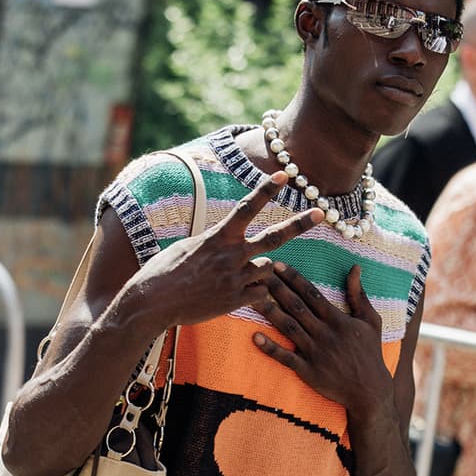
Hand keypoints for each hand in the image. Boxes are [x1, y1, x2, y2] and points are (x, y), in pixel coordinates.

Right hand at [129, 172, 323, 327]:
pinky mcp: (236, 300)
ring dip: (260, 269)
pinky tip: (236, 292)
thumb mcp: (189, 246)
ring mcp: (236, 279)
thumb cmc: (165, 271)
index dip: (266, 190)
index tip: (283, 174)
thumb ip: (214, 240)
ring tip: (234, 275)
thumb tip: (225, 237)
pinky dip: (255, 291)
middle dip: (300, 224)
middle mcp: (231, 255)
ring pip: (268, 269)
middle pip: (275, 238)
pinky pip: (261, 293)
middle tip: (321, 213)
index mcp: (218, 237)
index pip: (247, 207)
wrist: (154, 302)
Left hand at [252, 262, 392, 413]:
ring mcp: (314, 352)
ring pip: (288, 327)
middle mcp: (324, 333)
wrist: (369, 390)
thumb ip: (358, 294)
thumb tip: (354, 268)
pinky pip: (286, 358)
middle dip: (276, 288)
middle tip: (258, 273)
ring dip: (269, 312)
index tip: (278, 265)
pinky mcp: (308, 371)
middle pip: (296, 306)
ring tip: (251, 299)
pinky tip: (255, 337)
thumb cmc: (370, 352)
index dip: (294, 278)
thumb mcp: (371, 321)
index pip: (311, 293)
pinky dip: (270, 348)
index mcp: (337, 319)